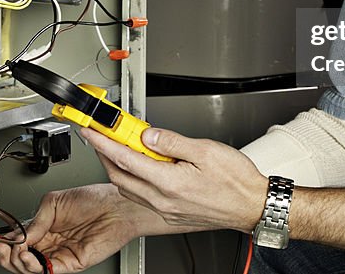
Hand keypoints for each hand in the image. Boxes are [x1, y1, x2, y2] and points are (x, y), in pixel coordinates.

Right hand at [0, 184, 151, 273]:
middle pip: (19, 256)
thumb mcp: (55, 201)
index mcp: (44, 225)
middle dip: (5, 254)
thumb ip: (35, 220)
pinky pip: (46, 271)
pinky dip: (33, 267)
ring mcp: (58, 253)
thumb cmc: (94, 199)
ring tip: (15, 250)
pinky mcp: (68, 264)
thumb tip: (19, 235)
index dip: (3, 242)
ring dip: (16, 261)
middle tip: (0, 247)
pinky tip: (28, 256)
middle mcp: (49, 241)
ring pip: (29, 267)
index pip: (17, 239)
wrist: (116, 207)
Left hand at [82, 126, 267, 232]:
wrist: (252, 205)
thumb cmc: (236, 181)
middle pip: (120, 176)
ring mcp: (166, 210)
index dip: (103, 142)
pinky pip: (142, 196)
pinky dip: (133, 179)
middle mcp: (164, 200)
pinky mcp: (172, 214)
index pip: (125, 159)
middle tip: (101, 136)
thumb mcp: (206, 150)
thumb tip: (147, 134)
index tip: (91, 130)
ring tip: (119, 147)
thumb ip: (172, 141)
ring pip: (129, 188)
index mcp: (169, 183)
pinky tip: (141, 166)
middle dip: (104, 155)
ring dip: (118, 168)